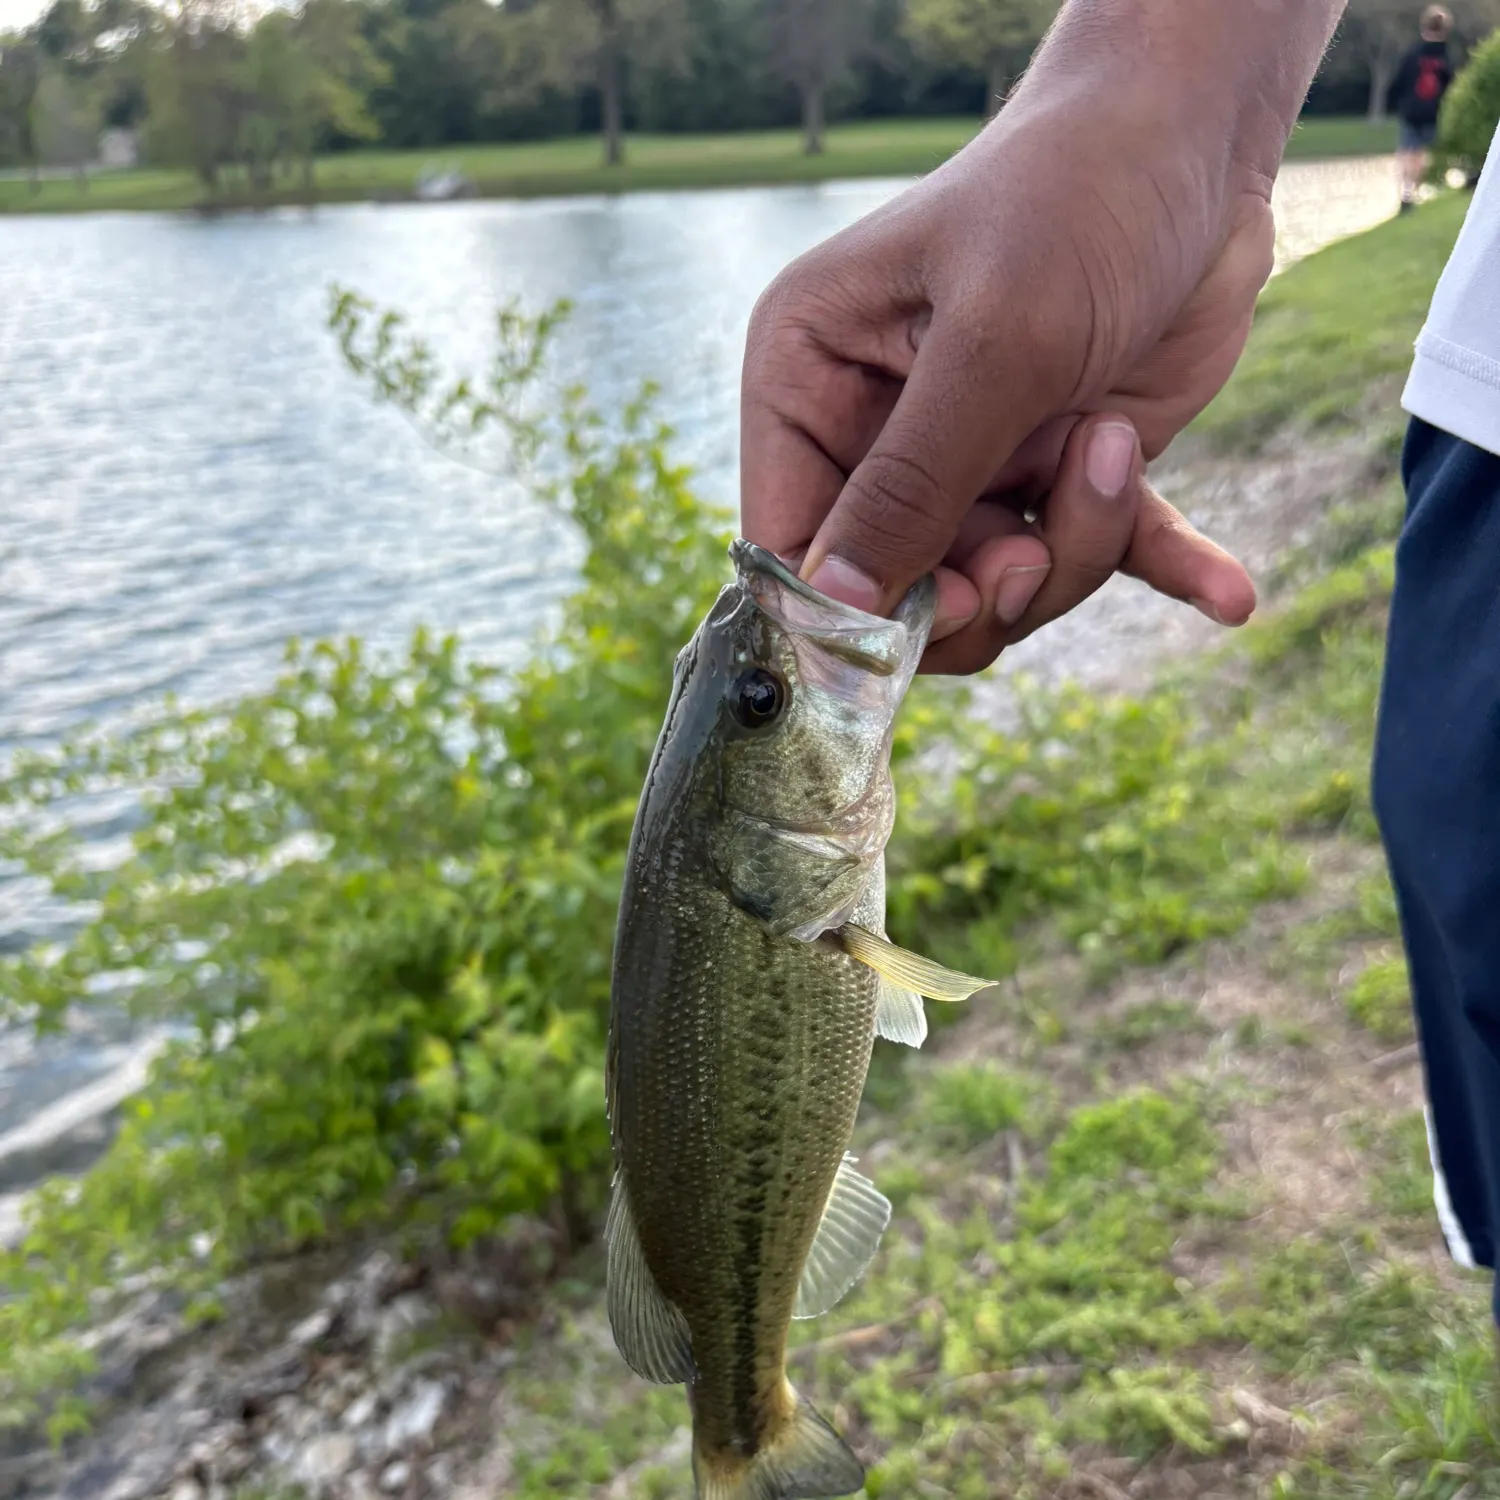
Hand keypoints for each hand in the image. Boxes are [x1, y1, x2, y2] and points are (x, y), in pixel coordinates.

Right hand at [739, 6, 1331, 673]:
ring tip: (1117, 449)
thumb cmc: (1075, 197)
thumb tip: (835, 611)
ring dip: (1076, 546)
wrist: (1200, 139)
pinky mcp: (1057, 469)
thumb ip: (911, 485)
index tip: (945, 607)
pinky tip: (1228, 591)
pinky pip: (1096, 550)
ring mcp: (970, 459)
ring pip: (1001, 587)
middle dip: (987, 583)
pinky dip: (1160, 562)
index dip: (851, 607)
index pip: (790, 542)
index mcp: (812, 382)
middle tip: (1037, 547)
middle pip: (900, 589)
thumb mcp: (992, 342)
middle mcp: (877, 433)